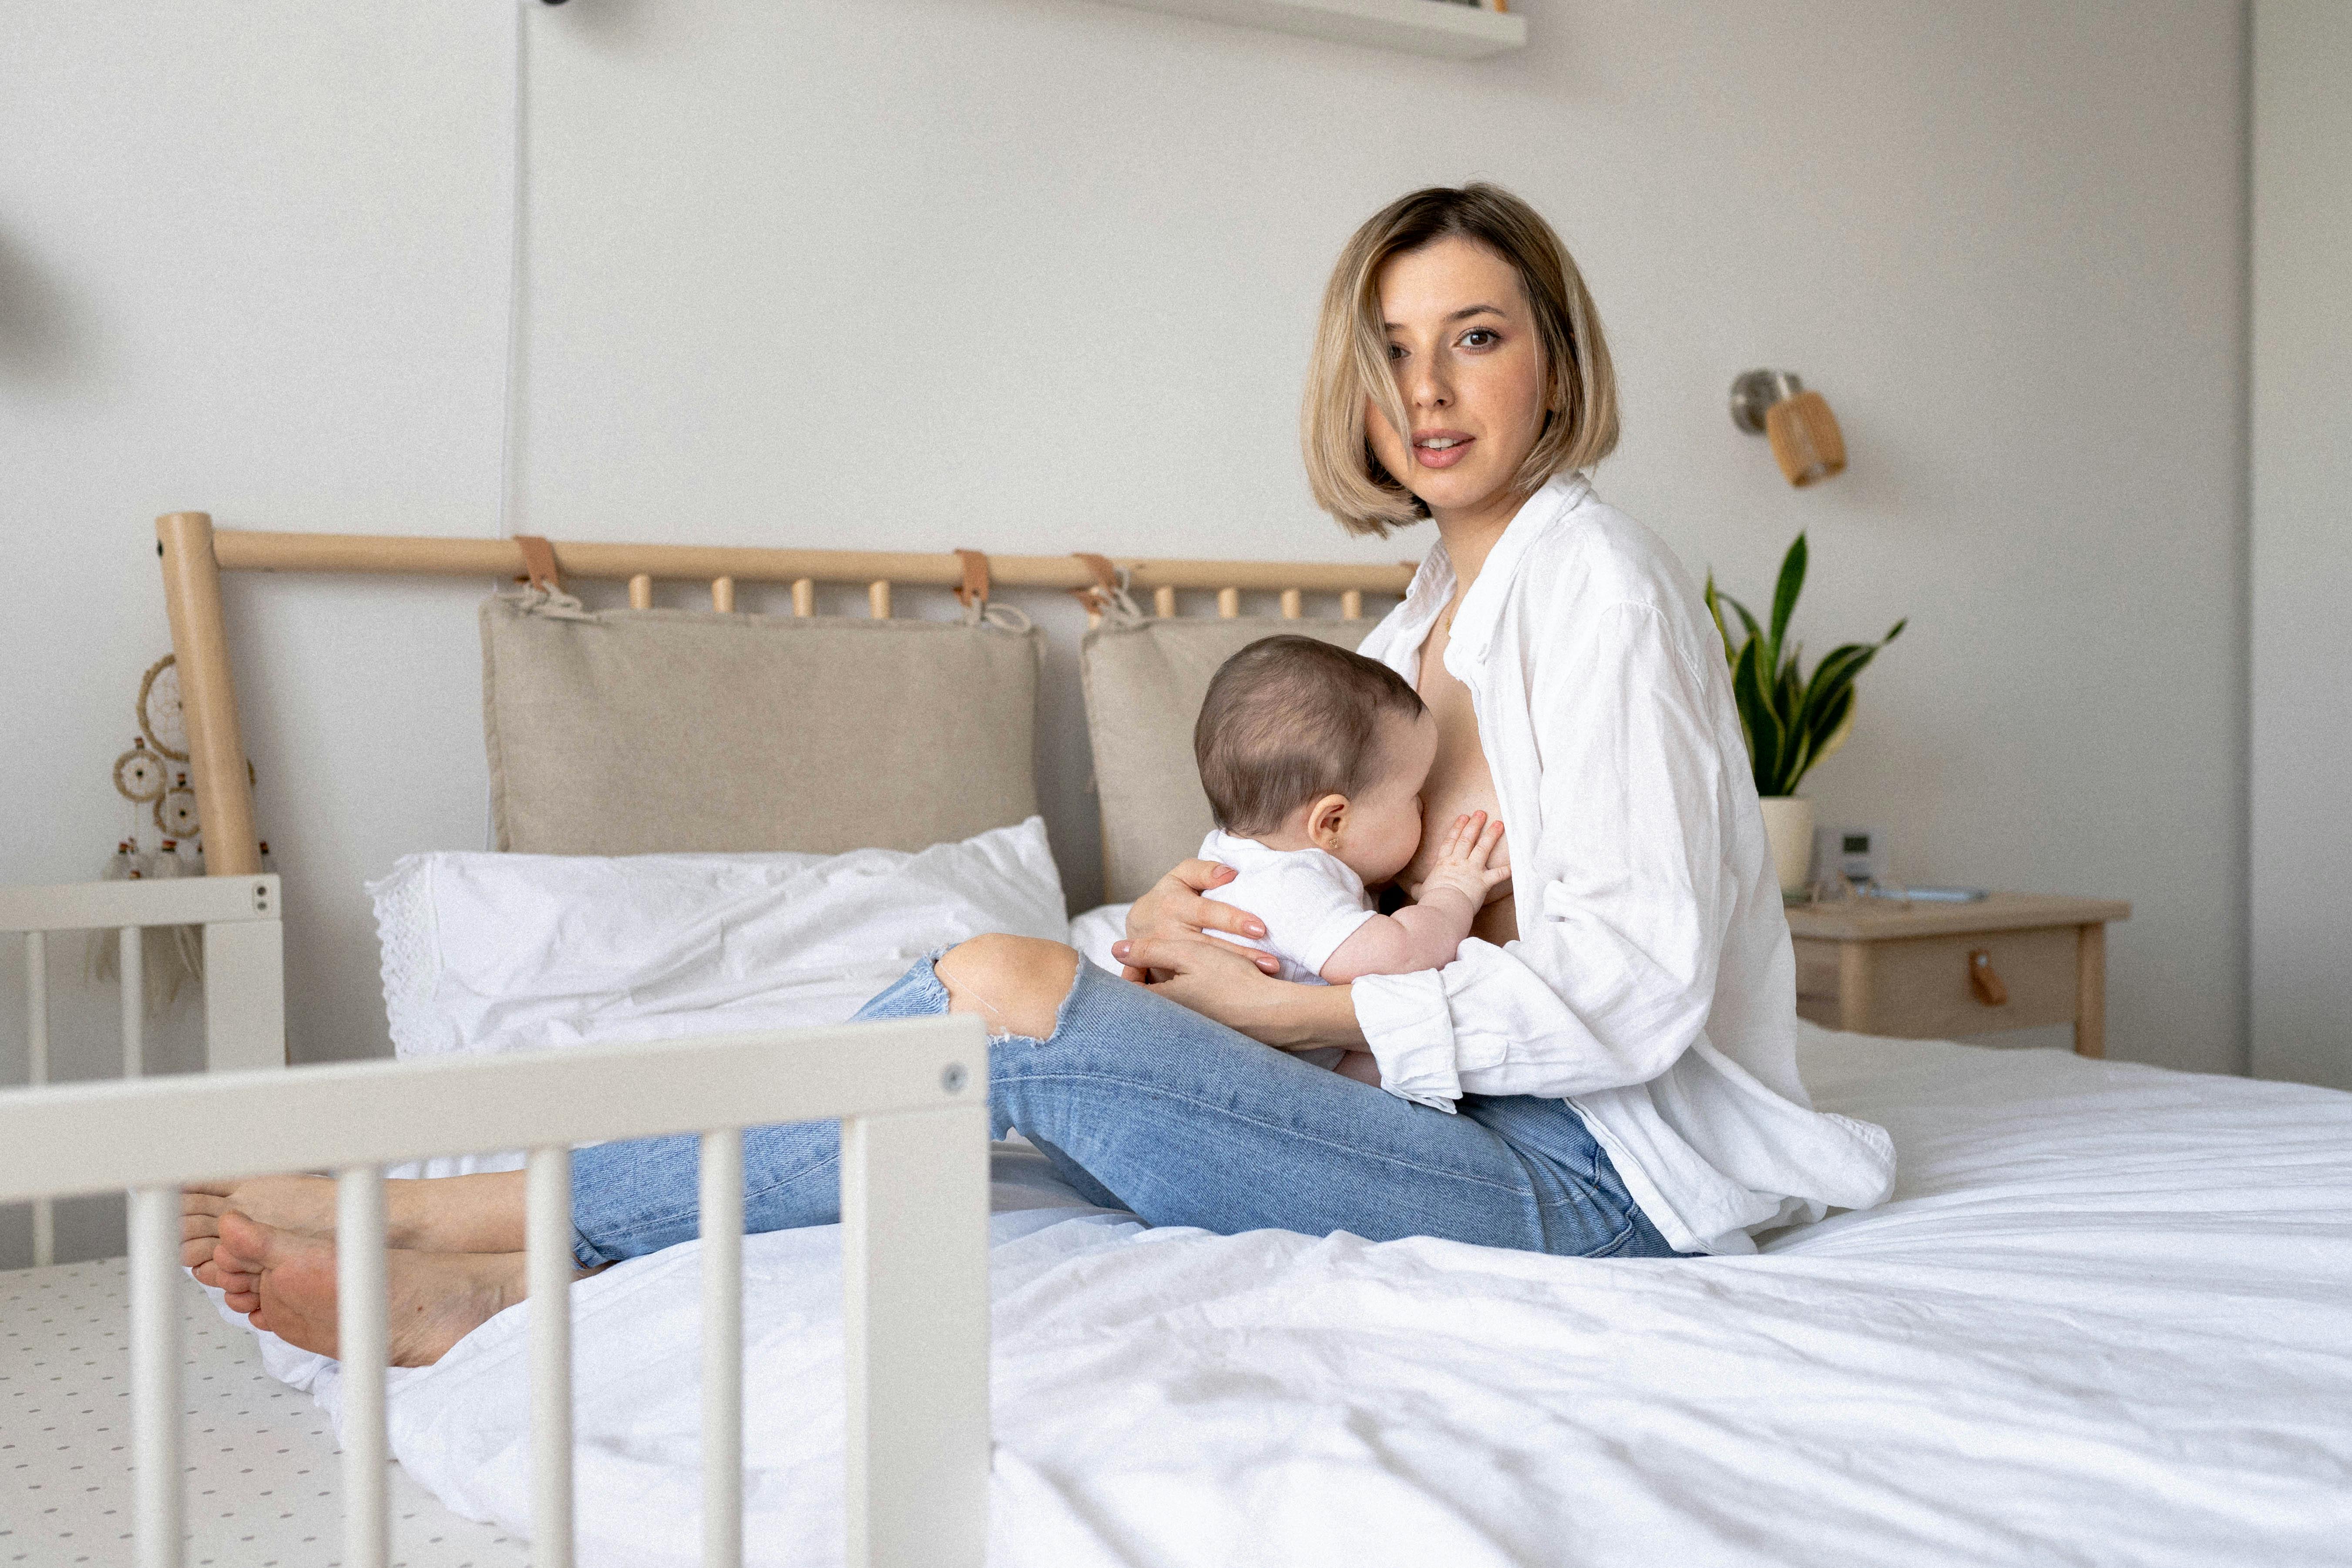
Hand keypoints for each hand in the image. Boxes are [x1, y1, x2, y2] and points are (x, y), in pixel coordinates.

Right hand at [1114, 858, 1280, 983]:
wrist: (1137, 928)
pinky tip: (1242, 988)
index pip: (1207, 912)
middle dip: (1242, 955)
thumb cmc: (1169, 897)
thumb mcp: (1181, 876)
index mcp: (1174, 905)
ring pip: (1202, 967)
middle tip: (1272, 963)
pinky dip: (1218, 986)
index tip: (1260, 928)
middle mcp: (1168, 934)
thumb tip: (1230, 874)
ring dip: (1235, 973)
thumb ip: (1204, 870)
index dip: (1232, 920)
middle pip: (1209, 946)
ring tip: (1265, 977)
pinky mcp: (1166, 978)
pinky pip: (1194, 983)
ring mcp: (1165, 960)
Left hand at [1118, 931, 1360, 1050]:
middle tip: (1154, 964)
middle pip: (1143, 1003)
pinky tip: (1203, 990)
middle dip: (1145, 981)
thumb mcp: (1189, 954)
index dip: (1127, 971)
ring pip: (1164, 1010)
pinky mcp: (1205, 1037)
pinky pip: (1184, 1019)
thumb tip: (1116, 948)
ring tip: (1181, 974)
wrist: (1275, 1013)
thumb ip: (1150, 950)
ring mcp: (1186, 1035)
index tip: (1137, 956)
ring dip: (1167, 991)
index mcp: (1158, 1005)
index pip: (1124, 991)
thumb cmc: (1232, 981)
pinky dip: (1187, 1003)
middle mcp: (1167, 1026)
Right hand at [1411, 812, 1508, 909]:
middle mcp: (1459, 863)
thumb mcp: (1421, 891)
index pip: (1450, 841)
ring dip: (1491, 836)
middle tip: (1481, 812)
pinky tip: (1516, 861)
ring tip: (1499, 824)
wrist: (1443, 906)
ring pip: (1483, 849)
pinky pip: (1498, 874)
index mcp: (1444, 863)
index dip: (1457, 828)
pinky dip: (1508, 869)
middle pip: (1467, 839)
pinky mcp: (1483, 882)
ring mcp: (1472, 871)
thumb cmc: (1431, 899)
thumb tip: (1414, 887)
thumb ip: (1419, 887)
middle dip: (1475, 825)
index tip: (1463, 817)